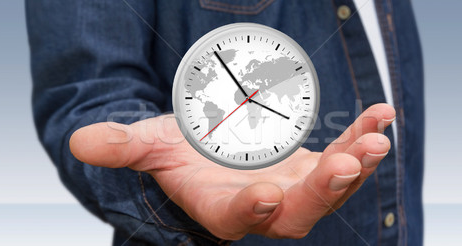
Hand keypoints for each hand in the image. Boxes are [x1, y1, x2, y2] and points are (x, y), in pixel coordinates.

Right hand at [69, 103, 394, 239]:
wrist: (212, 152)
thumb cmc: (178, 154)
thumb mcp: (150, 144)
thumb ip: (123, 146)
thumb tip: (79, 142)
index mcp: (220, 207)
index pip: (235, 218)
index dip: (248, 212)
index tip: (266, 196)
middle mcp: (264, 207)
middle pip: (297, 213)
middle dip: (322, 191)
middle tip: (344, 164)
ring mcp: (295, 189)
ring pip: (330, 188)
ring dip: (355, 165)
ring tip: (376, 137)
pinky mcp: (314, 168)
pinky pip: (344, 156)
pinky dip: (361, 136)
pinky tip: (382, 114)